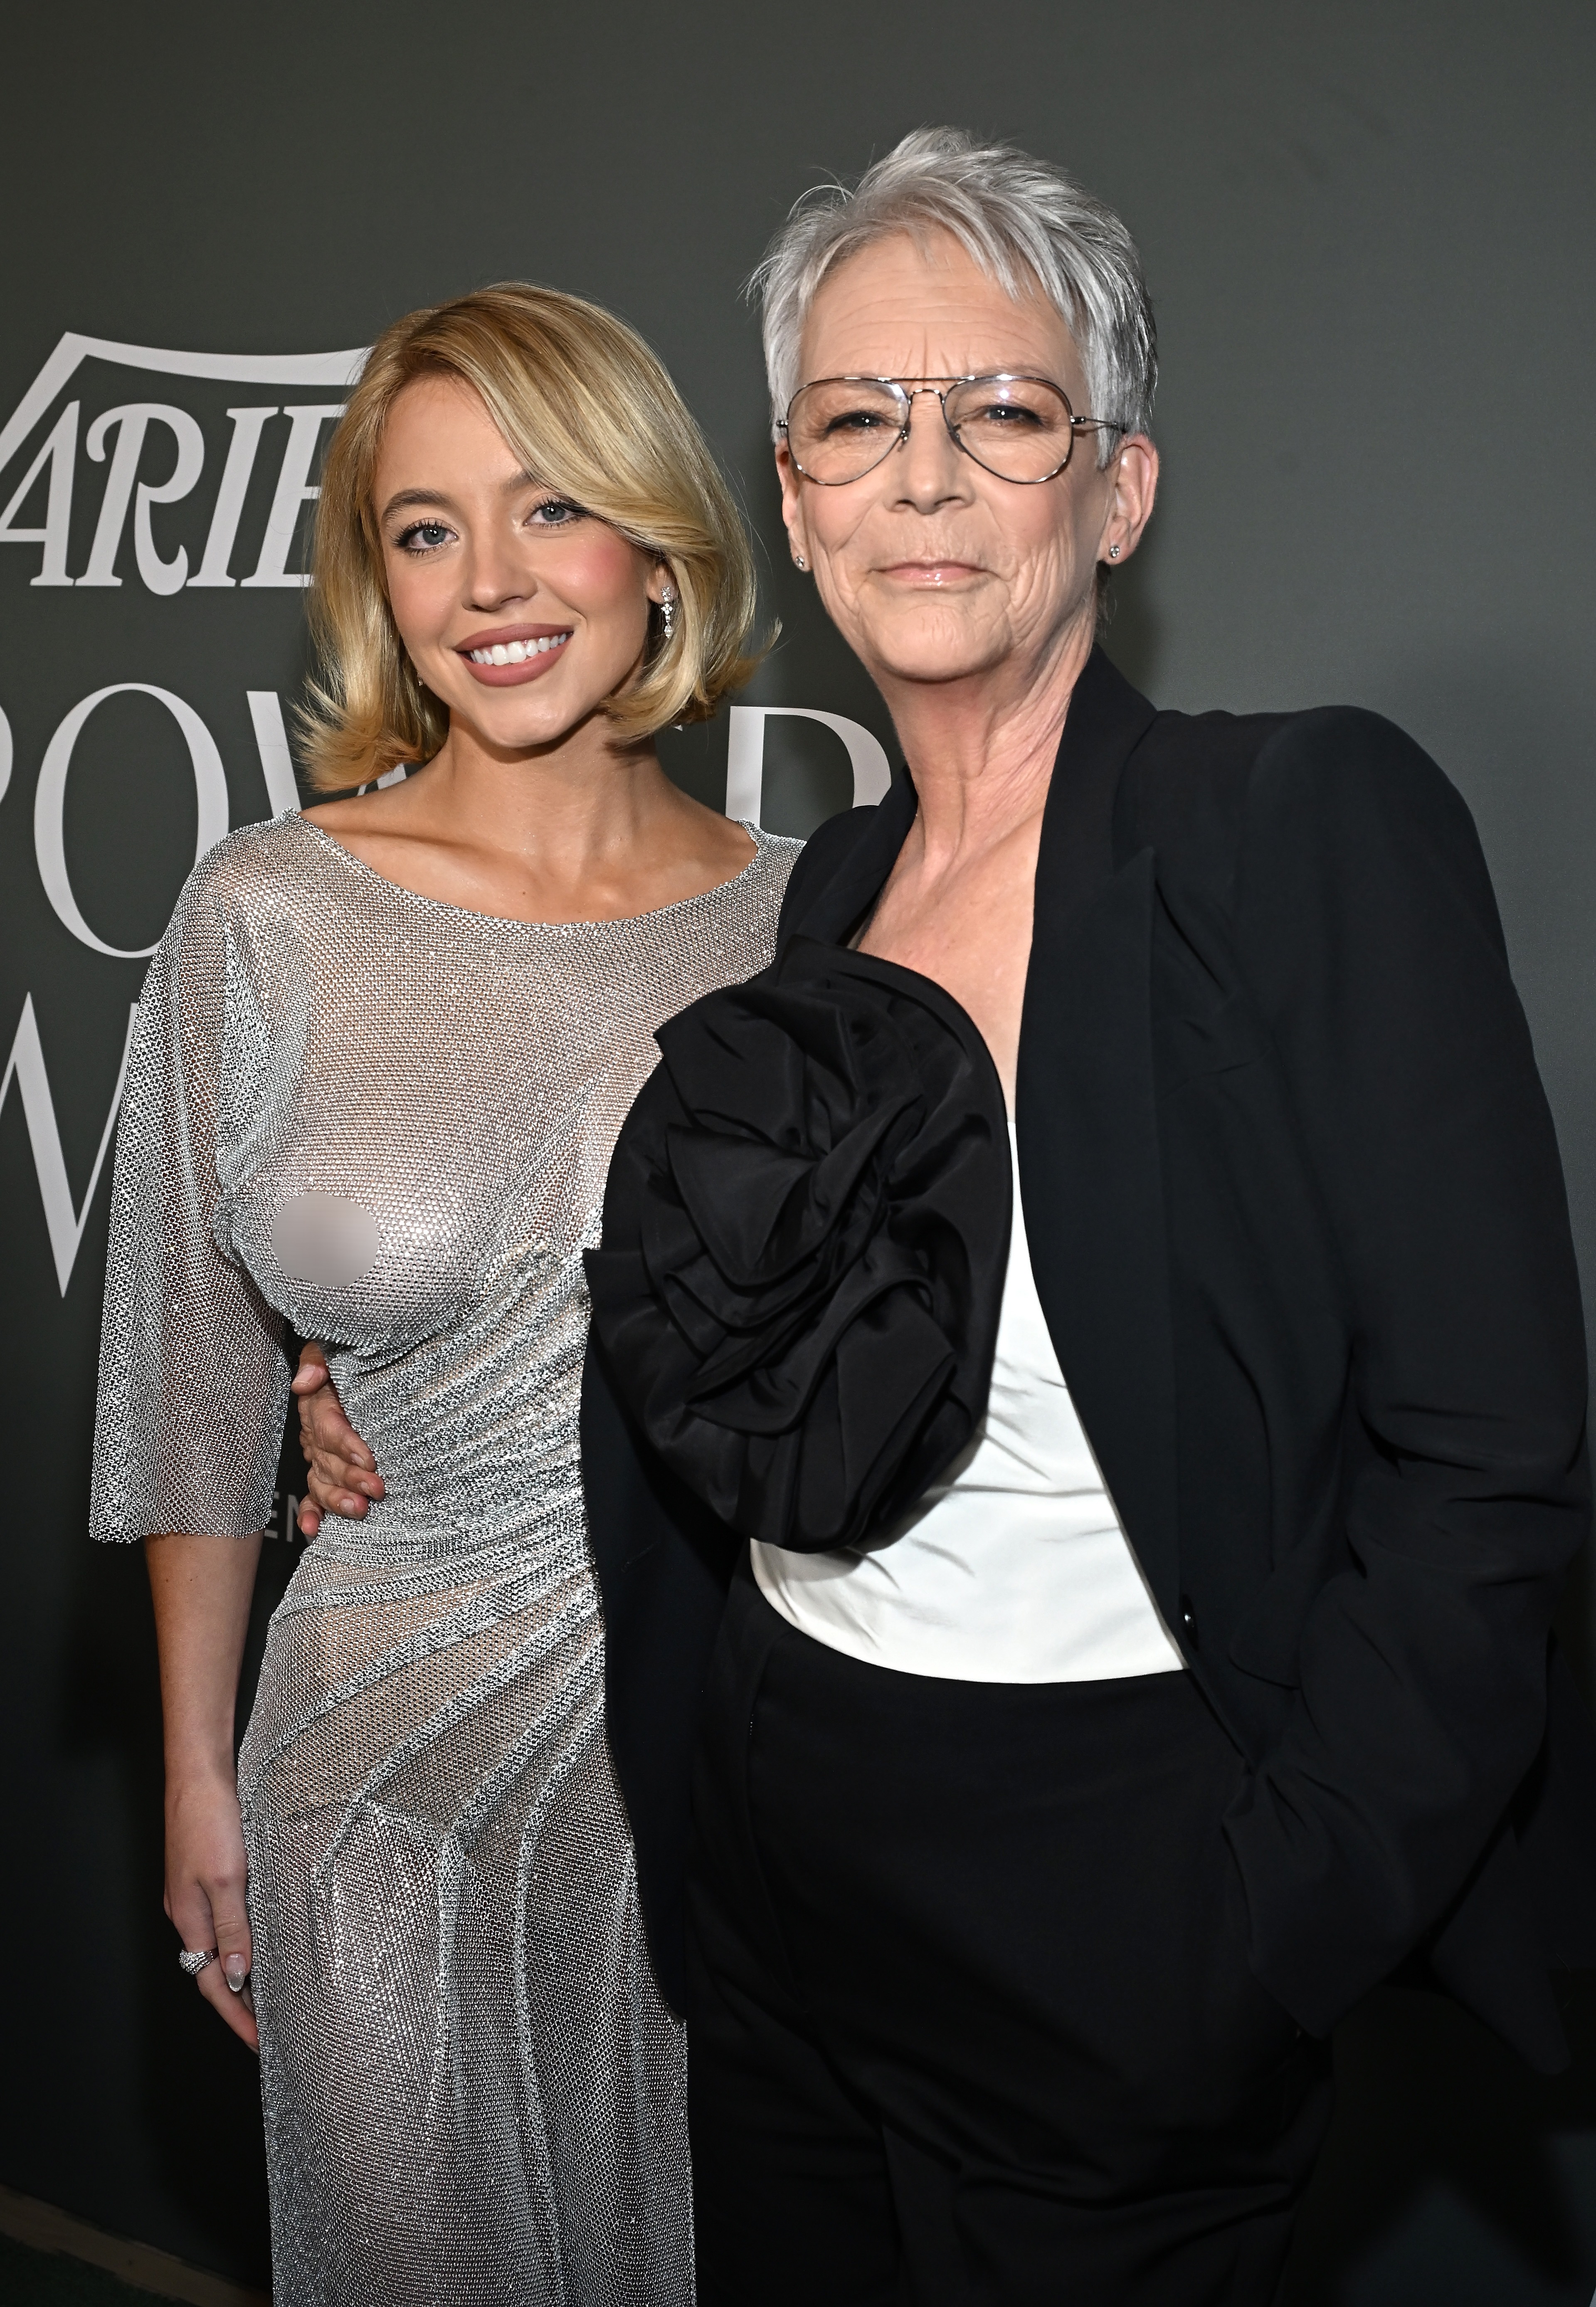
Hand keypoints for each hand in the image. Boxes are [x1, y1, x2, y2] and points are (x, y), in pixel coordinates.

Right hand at [165, 1766, 257, 2051]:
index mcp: (190, 1920)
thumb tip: (238, 1977)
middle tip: (267, 2031)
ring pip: (218, 1948)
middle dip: (239, 2006)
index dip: (237, 2017)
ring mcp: (193, 1895)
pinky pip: (223, 1923)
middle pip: (213, 1972)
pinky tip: (259, 1942)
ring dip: (241, 1976)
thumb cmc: (210, 1820)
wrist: (198, 1774)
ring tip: (268, 1998)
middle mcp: (188, 1913)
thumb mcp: (227, 1879)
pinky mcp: (205, 1876)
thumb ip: (234, 1929)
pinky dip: (240, 1943)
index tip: (259, 2044)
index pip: (214, 1985)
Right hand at [291, 1344, 383, 1535]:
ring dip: (337, 1499)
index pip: (329, 1426)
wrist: (358, 1368)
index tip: (369, 1459)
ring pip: (322, 1482)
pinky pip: (313, 1496)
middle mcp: (315, 1433)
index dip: (347, 1444)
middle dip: (351, 1477)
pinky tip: (315, 1529)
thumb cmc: (350, 1358)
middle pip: (328, 1459)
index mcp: (319, 1404)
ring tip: (359, 1509)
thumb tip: (305, 1382)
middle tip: (377, 1488)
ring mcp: (317, 1456)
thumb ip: (319, 1359)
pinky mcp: (323, 1473)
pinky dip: (312, 1514)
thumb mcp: (334, 1348)